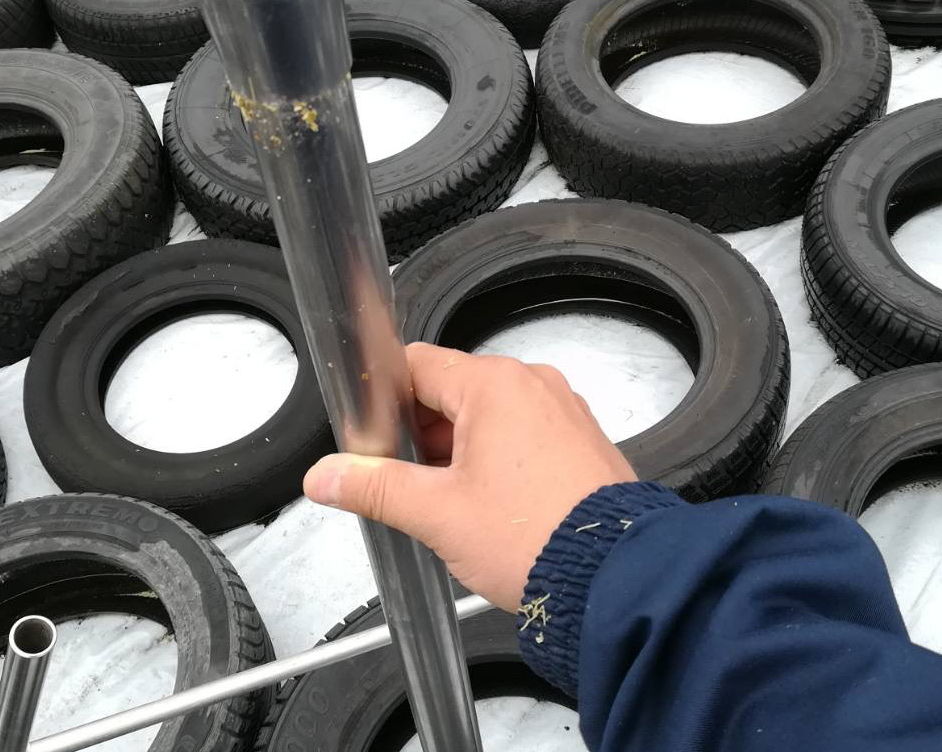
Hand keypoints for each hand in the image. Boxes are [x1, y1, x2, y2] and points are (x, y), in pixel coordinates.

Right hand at [302, 342, 636, 610]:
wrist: (614, 578)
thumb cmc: (536, 538)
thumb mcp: (438, 514)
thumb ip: (375, 486)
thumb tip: (327, 474)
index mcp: (495, 384)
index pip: (417, 363)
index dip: (385, 398)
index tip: (370, 432)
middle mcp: (533, 384)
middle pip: (452, 389)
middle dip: (422, 433)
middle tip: (406, 482)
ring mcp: (562, 409)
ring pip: (488, 414)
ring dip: (459, 449)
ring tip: (450, 503)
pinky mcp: (580, 438)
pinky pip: (524, 432)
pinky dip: (498, 457)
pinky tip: (490, 504)